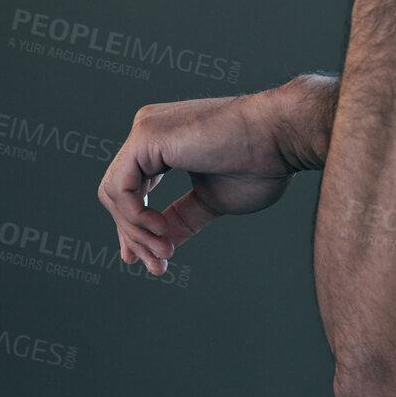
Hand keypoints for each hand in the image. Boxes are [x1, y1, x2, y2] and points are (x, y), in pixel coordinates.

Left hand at [96, 90, 299, 273]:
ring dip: (136, 232)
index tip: (148, 259)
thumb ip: (181, 219)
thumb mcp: (211, 201)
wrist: (281, 137)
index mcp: (163, 143)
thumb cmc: (260, 164)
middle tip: (158, 266)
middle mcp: (149, 132)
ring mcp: (145, 130)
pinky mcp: (146, 137)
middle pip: (118, 194)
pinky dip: (134, 217)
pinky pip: (119, 188)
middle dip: (135, 236)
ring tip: (165, 250)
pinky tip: (161, 230)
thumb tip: (158, 246)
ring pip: (113, 193)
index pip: (132, 189)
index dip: (135, 227)